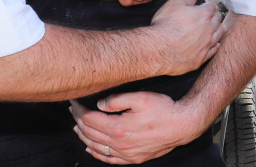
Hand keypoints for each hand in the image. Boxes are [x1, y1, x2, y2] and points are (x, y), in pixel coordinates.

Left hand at [71, 91, 200, 163]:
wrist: (182, 125)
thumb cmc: (163, 109)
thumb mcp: (140, 97)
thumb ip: (117, 99)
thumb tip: (100, 104)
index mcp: (119, 127)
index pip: (90, 119)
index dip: (79, 110)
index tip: (74, 102)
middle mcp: (120, 143)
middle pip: (91, 133)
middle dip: (78, 121)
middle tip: (72, 111)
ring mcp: (126, 153)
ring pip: (97, 147)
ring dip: (84, 136)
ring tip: (76, 126)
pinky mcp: (133, 158)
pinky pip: (109, 159)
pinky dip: (96, 154)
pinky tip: (90, 149)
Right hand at [150, 0, 225, 75]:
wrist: (159, 49)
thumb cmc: (166, 25)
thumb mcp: (175, 4)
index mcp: (203, 14)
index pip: (211, 7)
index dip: (209, 6)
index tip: (207, 6)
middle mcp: (208, 30)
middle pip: (217, 21)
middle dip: (216, 17)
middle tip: (215, 16)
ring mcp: (205, 45)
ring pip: (217, 35)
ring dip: (219, 31)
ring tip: (222, 28)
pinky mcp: (200, 58)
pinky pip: (212, 51)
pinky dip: (215, 47)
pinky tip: (216, 45)